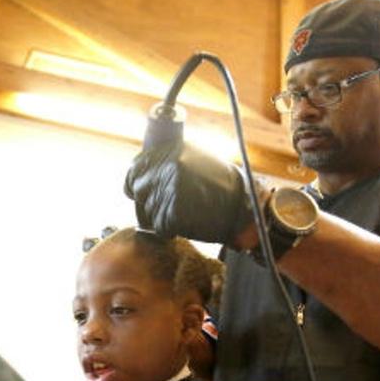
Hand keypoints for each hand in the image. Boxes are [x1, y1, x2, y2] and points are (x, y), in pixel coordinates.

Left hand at [124, 141, 252, 243]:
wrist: (244, 207)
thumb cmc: (221, 187)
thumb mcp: (194, 161)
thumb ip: (167, 165)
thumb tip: (138, 177)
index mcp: (172, 151)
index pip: (136, 168)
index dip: (135, 182)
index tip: (136, 190)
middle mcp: (169, 167)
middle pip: (139, 190)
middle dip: (148, 202)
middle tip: (165, 207)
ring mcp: (170, 189)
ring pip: (148, 211)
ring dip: (161, 217)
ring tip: (186, 213)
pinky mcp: (173, 212)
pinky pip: (159, 227)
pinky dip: (170, 230)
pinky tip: (187, 223)